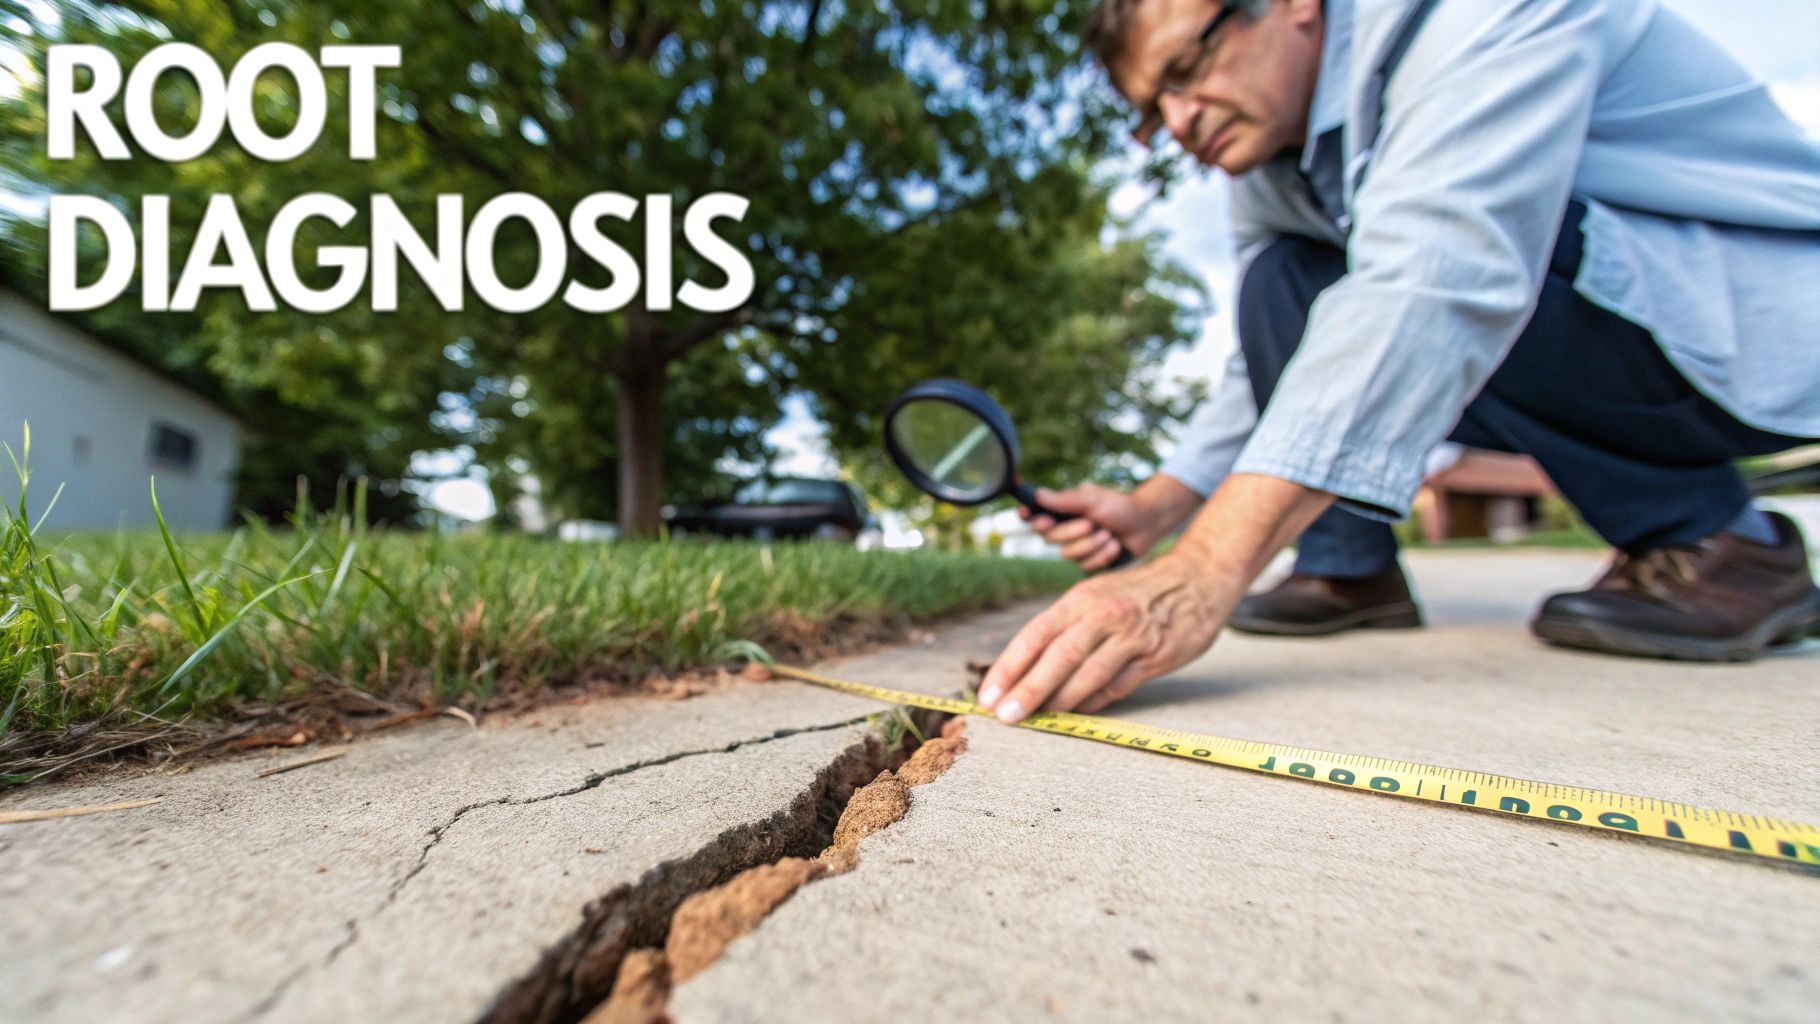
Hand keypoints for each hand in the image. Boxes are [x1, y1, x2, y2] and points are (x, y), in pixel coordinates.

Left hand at [975, 554, 1233, 722]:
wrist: (1196, 579)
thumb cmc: (1136, 592)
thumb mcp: (1095, 594)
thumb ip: (1064, 626)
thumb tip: (1024, 666)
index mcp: (1080, 599)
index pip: (1034, 635)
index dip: (1008, 667)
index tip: (989, 695)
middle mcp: (1102, 616)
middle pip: (1057, 657)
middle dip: (1027, 690)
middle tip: (1005, 716)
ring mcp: (1130, 637)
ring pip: (1087, 675)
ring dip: (1059, 702)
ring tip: (1036, 719)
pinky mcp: (1155, 657)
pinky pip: (1117, 687)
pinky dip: (1094, 702)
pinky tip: (1077, 713)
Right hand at [1020, 475, 1201, 571]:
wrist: (1146, 525)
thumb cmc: (1120, 506)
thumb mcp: (1093, 500)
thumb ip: (1065, 500)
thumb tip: (1038, 495)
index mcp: (1063, 511)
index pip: (1036, 516)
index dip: (1029, 516)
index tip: (1027, 514)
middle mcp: (1066, 529)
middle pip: (1049, 538)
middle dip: (1073, 532)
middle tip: (1092, 524)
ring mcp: (1077, 547)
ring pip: (1068, 554)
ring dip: (1092, 544)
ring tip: (1110, 534)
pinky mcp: (1090, 561)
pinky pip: (1086, 565)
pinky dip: (1103, 555)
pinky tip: (1115, 546)